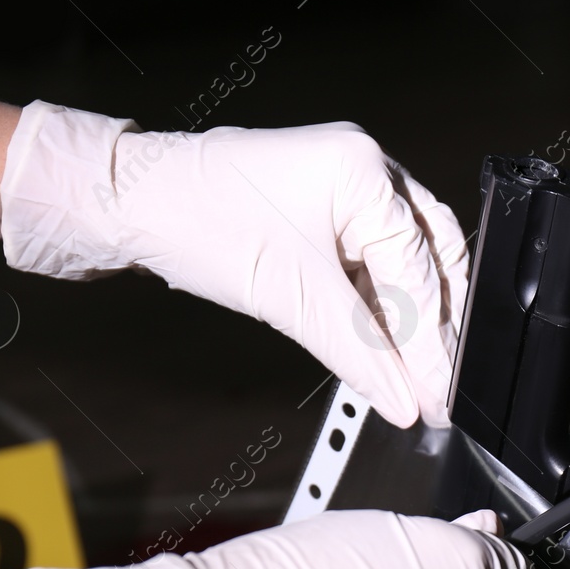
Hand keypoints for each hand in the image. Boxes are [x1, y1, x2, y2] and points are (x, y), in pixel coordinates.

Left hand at [0, 101, 467, 427]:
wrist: (129, 205)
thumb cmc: (195, 221)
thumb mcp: (290, 298)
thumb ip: (358, 353)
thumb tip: (403, 399)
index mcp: (365, 172)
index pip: (418, 274)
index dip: (430, 346)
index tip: (437, 397)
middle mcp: (368, 169)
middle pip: (433, 260)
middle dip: (438, 328)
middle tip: (440, 389)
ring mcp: (349, 186)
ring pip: (408, 263)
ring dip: (412, 321)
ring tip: (416, 377)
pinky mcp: (327, 209)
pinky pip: (375, 263)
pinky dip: (383, 307)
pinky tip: (385, 347)